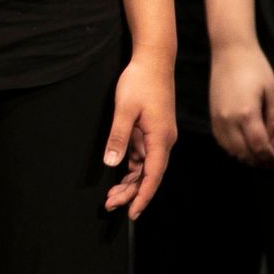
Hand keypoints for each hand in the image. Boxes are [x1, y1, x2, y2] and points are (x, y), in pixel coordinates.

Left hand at [103, 53, 175, 219]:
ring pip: (145, 167)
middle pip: (149, 175)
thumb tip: (111, 163)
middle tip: (109, 205)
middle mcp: (163, 141)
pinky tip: (119, 176)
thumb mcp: (125, 109)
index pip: (153, 176)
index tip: (132, 214)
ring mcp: (158, 136)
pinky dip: (132, 168)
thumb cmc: (140, 81)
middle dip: (131, 193)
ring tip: (111, 196)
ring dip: (130, 182)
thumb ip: (118, 137)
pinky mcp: (152, 131)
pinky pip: (142, 156)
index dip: (142, 197)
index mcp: (160, 138)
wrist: (154, 58)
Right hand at [209, 41, 273, 166]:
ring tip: (260, 156)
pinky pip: (221, 142)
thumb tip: (273, 144)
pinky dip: (233, 149)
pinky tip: (244, 146)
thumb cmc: (256, 68)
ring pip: (231, 150)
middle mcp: (229, 119)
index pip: (259, 148)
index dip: (270, 159)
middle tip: (272, 163)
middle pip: (244, 153)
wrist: (230, 51)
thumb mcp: (272, 93)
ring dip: (246, 157)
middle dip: (260, 161)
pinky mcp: (212, 116)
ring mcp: (217, 118)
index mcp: (247, 113)